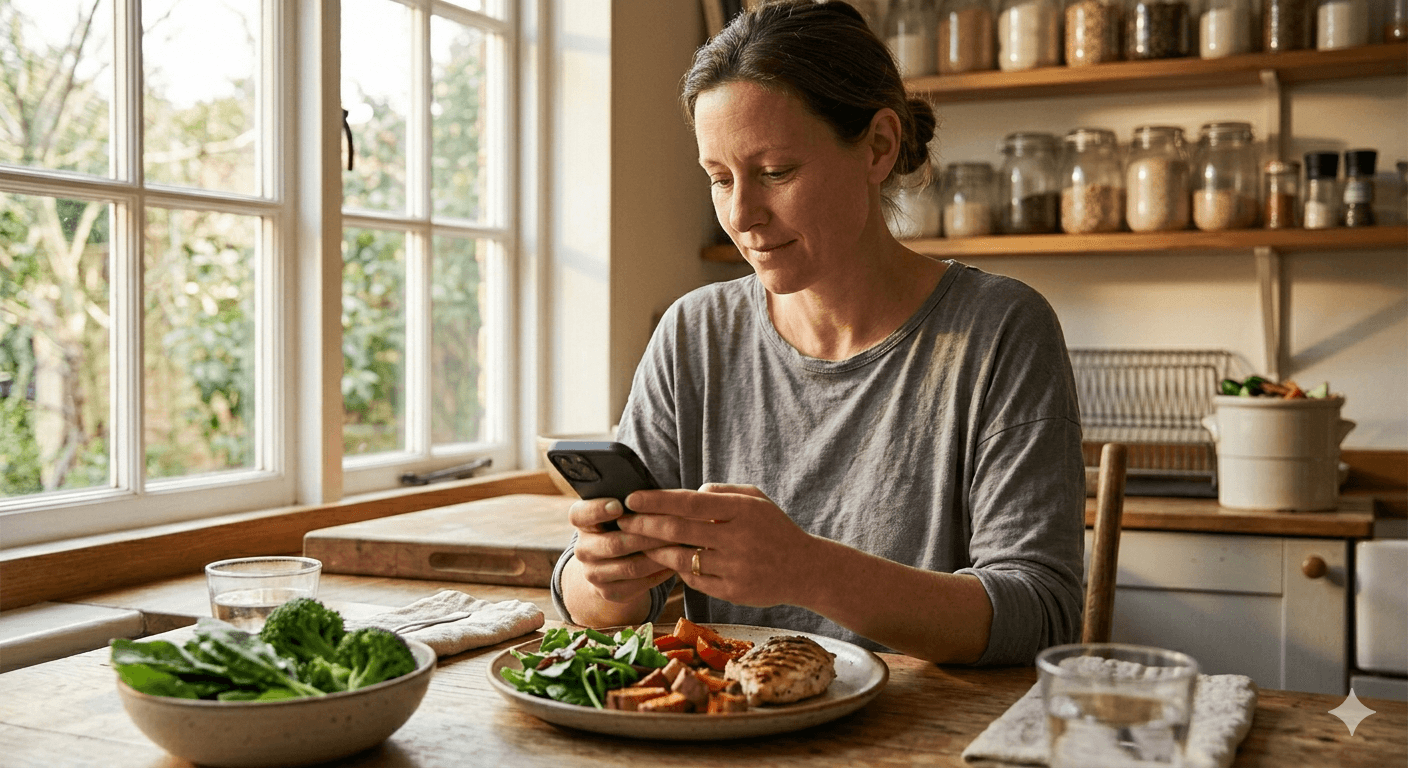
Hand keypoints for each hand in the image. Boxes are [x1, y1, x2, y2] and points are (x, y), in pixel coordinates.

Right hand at [567, 497, 676, 604]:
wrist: (611, 563)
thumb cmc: (624, 524)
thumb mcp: (621, 510)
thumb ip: (631, 502)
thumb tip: (655, 494)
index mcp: (582, 522)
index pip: (580, 515)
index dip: (598, 510)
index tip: (618, 505)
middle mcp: (582, 549)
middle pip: (614, 544)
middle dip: (647, 536)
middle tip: (673, 528)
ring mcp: (593, 574)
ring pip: (631, 567)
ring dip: (658, 556)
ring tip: (680, 546)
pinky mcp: (608, 592)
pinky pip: (639, 584)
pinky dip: (659, 573)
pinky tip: (675, 562)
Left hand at [624, 484, 820, 607]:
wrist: (805, 569)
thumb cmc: (774, 528)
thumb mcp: (755, 499)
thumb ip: (721, 492)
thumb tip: (687, 494)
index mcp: (742, 510)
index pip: (689, 502)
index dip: (656, 500)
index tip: (632, 498)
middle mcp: (738, 539)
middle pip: (679, 531)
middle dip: (645, 525)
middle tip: (623, 521)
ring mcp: (735, 567)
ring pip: (681, 558)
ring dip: (655, 550)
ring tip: (636, 542)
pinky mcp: (732, 592)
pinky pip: (694, 579)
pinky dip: (677, 568)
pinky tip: (666, 561)